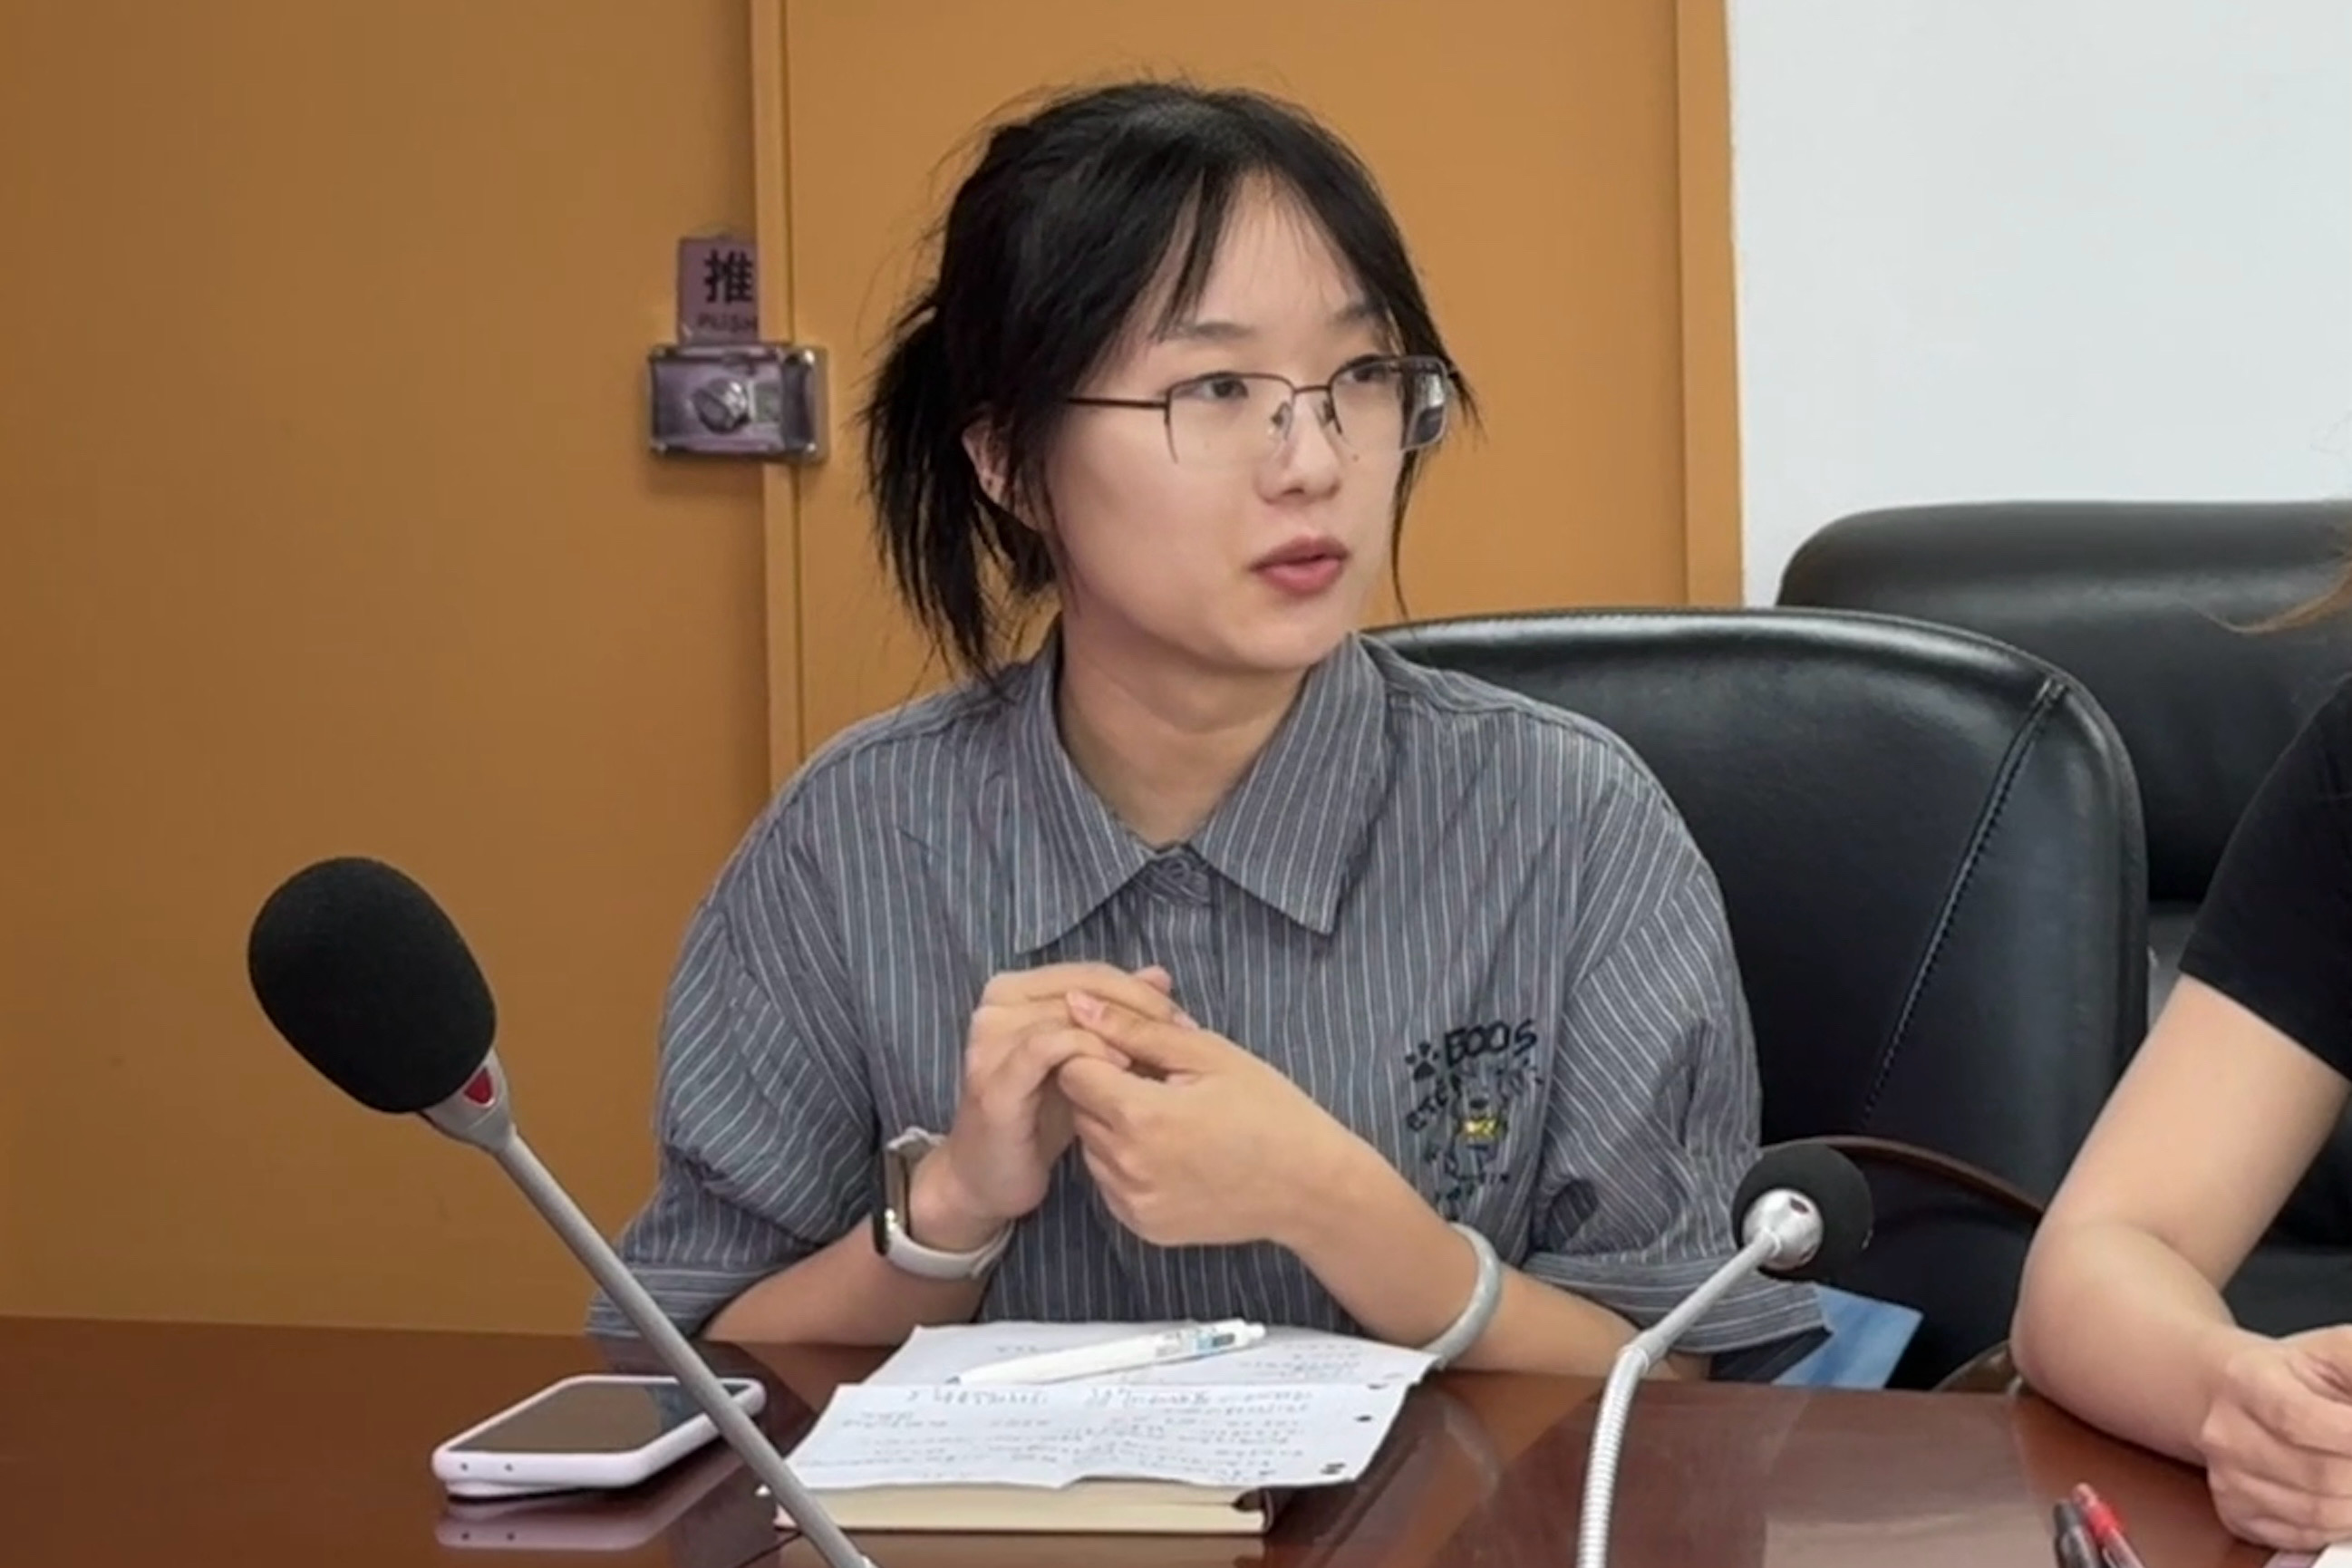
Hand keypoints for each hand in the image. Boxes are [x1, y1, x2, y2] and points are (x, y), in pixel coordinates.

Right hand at [923, 963, 1181, 1246]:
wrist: (988, 1178)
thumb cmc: (1039, 1116)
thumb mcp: (1084, 1059)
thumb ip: (1116, 1016)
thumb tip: (1159, 975)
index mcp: (1013, 991)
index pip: (1090, 973)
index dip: (1141, 992)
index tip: (1183, 1021)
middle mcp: (995, 1006)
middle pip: (1082, 989)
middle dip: (1138, 1010)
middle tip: (1181, 1036)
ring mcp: (989, 1041)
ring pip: (1069, 1014)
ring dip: (1121, 1031)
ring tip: (1159, 1056)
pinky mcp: (994, 1080)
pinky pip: (1049, 1047)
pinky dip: (1091, 1051)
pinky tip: (1123, 1069)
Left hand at [1055, 990, 1360, 1249]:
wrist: (1309, 1187)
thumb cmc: (1269, 1109)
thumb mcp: (1208, 1054)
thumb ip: (1136, 1028)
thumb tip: (1076, 1003)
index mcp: (1141, 1115)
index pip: (1073, 1070)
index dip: (1099, 1052)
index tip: (1136, 1054)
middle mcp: (1126, 1166)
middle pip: (1078, 1108)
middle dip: (1106, 1087)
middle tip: (1161, 1084)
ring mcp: (1132, 1202)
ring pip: (1091, 1146)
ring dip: (1114, 1126)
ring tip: (1170, 1119)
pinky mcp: (1142, 1226)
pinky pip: (1110, 1183)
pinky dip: (1127, 1163)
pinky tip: (1172, 1152)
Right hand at [2198, 1326, 2351, 1547]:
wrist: (2225, 1391)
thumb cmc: (2288, 1374)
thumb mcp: (2333, 1351)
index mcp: (2247, 1379)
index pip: (2301, 1419)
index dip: (2351, 1434)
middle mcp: (2226, 1432)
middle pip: (2320, 1474)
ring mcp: (2228, 1477)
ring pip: (2318, 1512)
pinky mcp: (2237, 1513)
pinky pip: (2305, 1535)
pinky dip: (2340, 1523)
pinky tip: (2344, 1494)